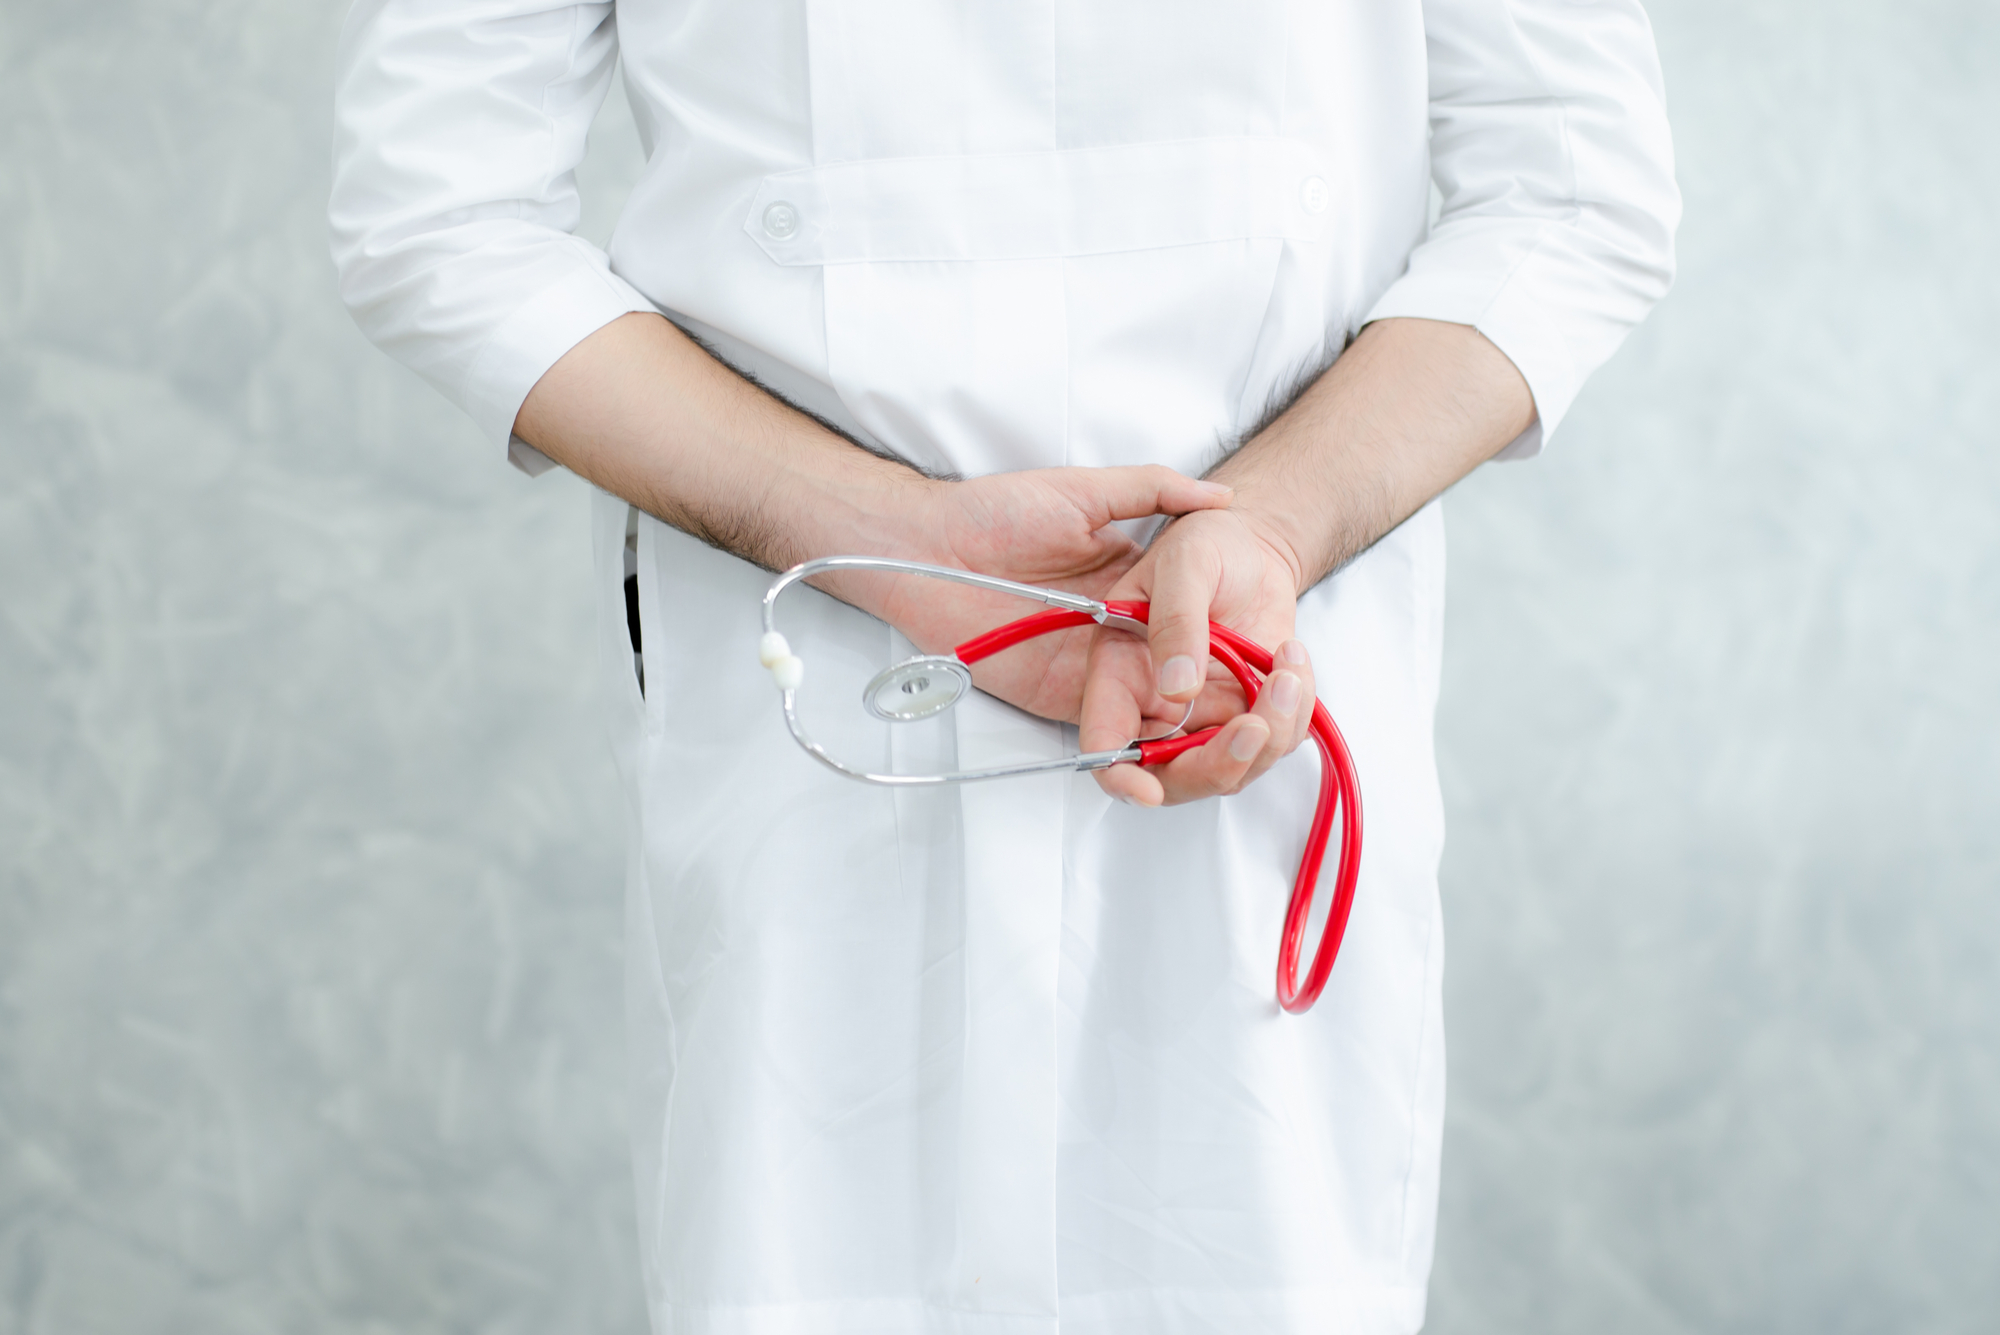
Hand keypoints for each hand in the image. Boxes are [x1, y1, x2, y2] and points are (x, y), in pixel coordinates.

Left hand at [831, 465, 1233, 723]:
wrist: (922, 545)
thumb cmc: (996, 511)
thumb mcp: (1084, 491)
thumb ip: (1154, 490)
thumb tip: (1223, 498)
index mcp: (1139, 591)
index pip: (1205, 631)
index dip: (1246, 654)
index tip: (1287, 669)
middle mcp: (1125, 640)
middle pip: (1192, 686)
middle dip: (1236, 712)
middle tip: (1272, 721)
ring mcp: (1095, 675)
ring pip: (1160, 723)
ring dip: (1199, 742)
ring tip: (1242, 747)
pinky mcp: (1060, 702)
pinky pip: (1110, 739)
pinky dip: (1139, 758)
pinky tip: (1172, 762)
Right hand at [1079, 506, 1314, 805]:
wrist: (1255, 547)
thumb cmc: (1208, 544)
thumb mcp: (1186, 565)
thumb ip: (1176, 622)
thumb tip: (1177, 689)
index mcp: (1120, 673)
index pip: (1104, 741)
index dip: (1118, 776)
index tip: (1147, 790)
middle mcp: (1155, 707)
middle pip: (1171, 776)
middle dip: (1218, 764)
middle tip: (1256, 725)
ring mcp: (1204, 718)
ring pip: (1232, 768)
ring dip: (1272, 730)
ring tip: (1289, 666)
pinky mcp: (1247, 715)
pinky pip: (1276, 743)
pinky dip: (1296, 711)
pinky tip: (1293, 661)